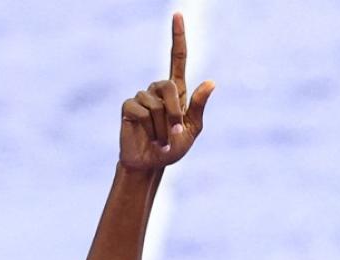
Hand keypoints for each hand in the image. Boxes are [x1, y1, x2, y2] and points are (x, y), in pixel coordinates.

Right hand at [119, 12, 214, 170]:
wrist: (152, 164)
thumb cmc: (173, 148)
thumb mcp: (192, 129)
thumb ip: (199, 106)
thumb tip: (211, 81)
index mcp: (176, 91)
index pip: (177, 58)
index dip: (178, 37)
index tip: (178, 15)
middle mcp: (157, 89)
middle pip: (168, 86)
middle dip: (175, 112)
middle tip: (176, 133)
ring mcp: (141, 96)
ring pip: (155, 104)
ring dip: (163, 127)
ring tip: (161, 140)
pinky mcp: (128, 107)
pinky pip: (141, 111)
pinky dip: (150, 128)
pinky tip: (149, 137)